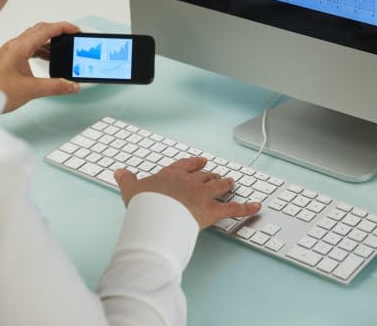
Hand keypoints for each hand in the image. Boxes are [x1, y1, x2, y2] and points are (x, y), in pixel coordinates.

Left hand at [0, 22, 80, 112]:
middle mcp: (15, 46)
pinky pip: (30, 48)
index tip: (76, 30)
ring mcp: (12, 52)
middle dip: (58, 31)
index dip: (63, 28)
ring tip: (63, 50)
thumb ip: (57, 87)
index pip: (46, 30)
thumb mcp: (33, 89)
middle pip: (40, 30)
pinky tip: (49, 59)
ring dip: (50, 42)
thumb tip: (72, 85)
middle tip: (71, 36)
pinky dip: (43, 50)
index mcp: (19, 48)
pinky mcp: (12, 59)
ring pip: (35, 39)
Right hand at [114, 157, 261, 228]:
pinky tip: (257, 206)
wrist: (155, 213)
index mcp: (173, 175)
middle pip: (205, 176)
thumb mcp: (132, 188)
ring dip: (227, 184)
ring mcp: (203, 195)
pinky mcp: (212, 210)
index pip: (186, 166)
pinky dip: (247, 208)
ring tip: (232, 182)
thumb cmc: (145, 202)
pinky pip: (234, 208)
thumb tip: (119, 172)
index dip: (194, 164)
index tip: (200, 162)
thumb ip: (127, 179)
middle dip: (212, 175)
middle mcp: (191, 182)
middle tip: (217, 175)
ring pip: (219, 186)